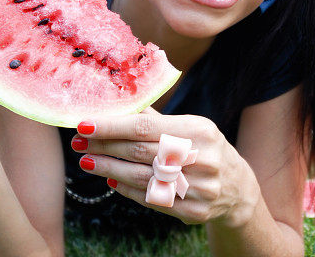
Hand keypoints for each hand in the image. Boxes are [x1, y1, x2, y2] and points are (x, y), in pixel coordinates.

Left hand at [70, 107, 258, 225]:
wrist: (237, 187)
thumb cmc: (205, 147)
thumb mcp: (190, 126)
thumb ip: (155, 119)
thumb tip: (118, 103)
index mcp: (198, 131)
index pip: (145, 128)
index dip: (112, 127)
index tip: (84, 124)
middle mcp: (200, 159)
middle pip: (139, 152)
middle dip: (103, 146)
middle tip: (78, 141)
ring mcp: (197, 188)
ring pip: (141, 177)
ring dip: (108, 168)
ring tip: (86, 159)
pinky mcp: (192, 211)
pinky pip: (151, 198)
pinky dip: (126, 188)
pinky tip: (110, 178)